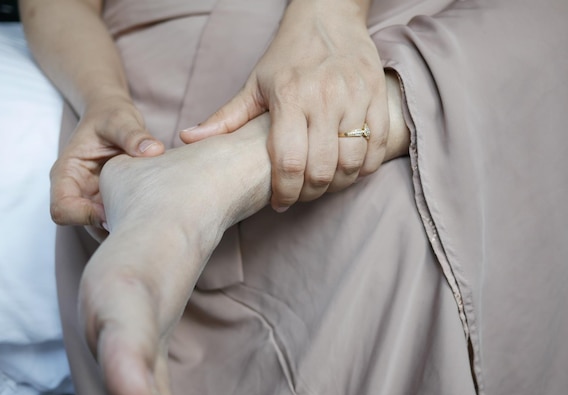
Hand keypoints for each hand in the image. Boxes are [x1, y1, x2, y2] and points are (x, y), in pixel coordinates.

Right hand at [50, 95, 163, 226]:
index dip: (84, 216)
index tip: (112, 210)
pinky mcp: (112, 203)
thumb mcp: (120, 120)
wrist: (115, 119)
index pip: (62, 209)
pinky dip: (134, 221)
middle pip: (83, 225)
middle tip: (139, 219)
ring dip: (124, 226)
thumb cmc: (111, 117)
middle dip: (109, 227)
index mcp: (67, 174)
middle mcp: (78, 192)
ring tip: (150, 218)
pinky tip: (154, 213)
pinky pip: (119, 221)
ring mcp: (95, 200)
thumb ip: (133, 135)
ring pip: (102, 229)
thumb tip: (153, 151)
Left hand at [180, 0, 387, 211]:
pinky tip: (349, 169)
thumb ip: (226, 117)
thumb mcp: (255, 84)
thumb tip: (188, 139)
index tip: (279, 203)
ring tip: (324, 184)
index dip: (285, 192)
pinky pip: (378, 146)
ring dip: (338, 184)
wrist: (329, 17)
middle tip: (301, 195)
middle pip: (322, 169)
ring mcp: (355, 97)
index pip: (289, 162)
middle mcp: (325, 98)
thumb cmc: (289, 54)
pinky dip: (366, 167)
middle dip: (310, 194)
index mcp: (290, 97)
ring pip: (353, 162)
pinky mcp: (378, 96)